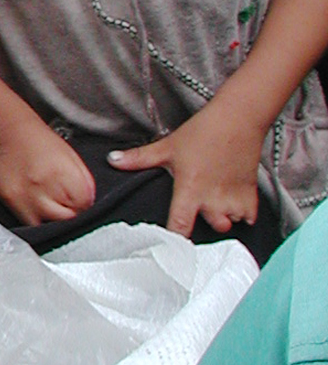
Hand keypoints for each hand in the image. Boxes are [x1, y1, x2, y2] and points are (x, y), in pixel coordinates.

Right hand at [0, 112, 96, 226]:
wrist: (8, 132)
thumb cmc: (40, 142)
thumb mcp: (71, 156)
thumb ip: (83, 181)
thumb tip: (89, 203)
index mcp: (64, 172)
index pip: (84, 204)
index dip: (84, 205)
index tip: (78, 200)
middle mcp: (45, 186)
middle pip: (67, 218)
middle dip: (69, 213)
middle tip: (64, 203)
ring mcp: (26, 196)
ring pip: (48, 226)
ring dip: (52, 219)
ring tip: (49, 204)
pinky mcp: (11, 202)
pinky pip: (28, 224)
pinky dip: (35, 220)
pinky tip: (35, 206)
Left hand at [107, 100, 264, 235]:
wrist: (239, 118)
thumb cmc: (204, 131)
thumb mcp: (168, 146)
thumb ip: (139, 158)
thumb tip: (112, 159)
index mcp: (190, 190)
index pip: (180, 228)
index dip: (173, 240)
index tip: (169, 246)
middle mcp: (213, 200)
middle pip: (210, 229)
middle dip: (205, 223)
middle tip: (199, 211)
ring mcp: (234, 199)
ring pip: (229, 224)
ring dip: (224, 218)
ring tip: (216, 203)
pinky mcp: (251, 195)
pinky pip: (249, 219)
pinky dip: (243, 215)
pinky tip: (234, 204)